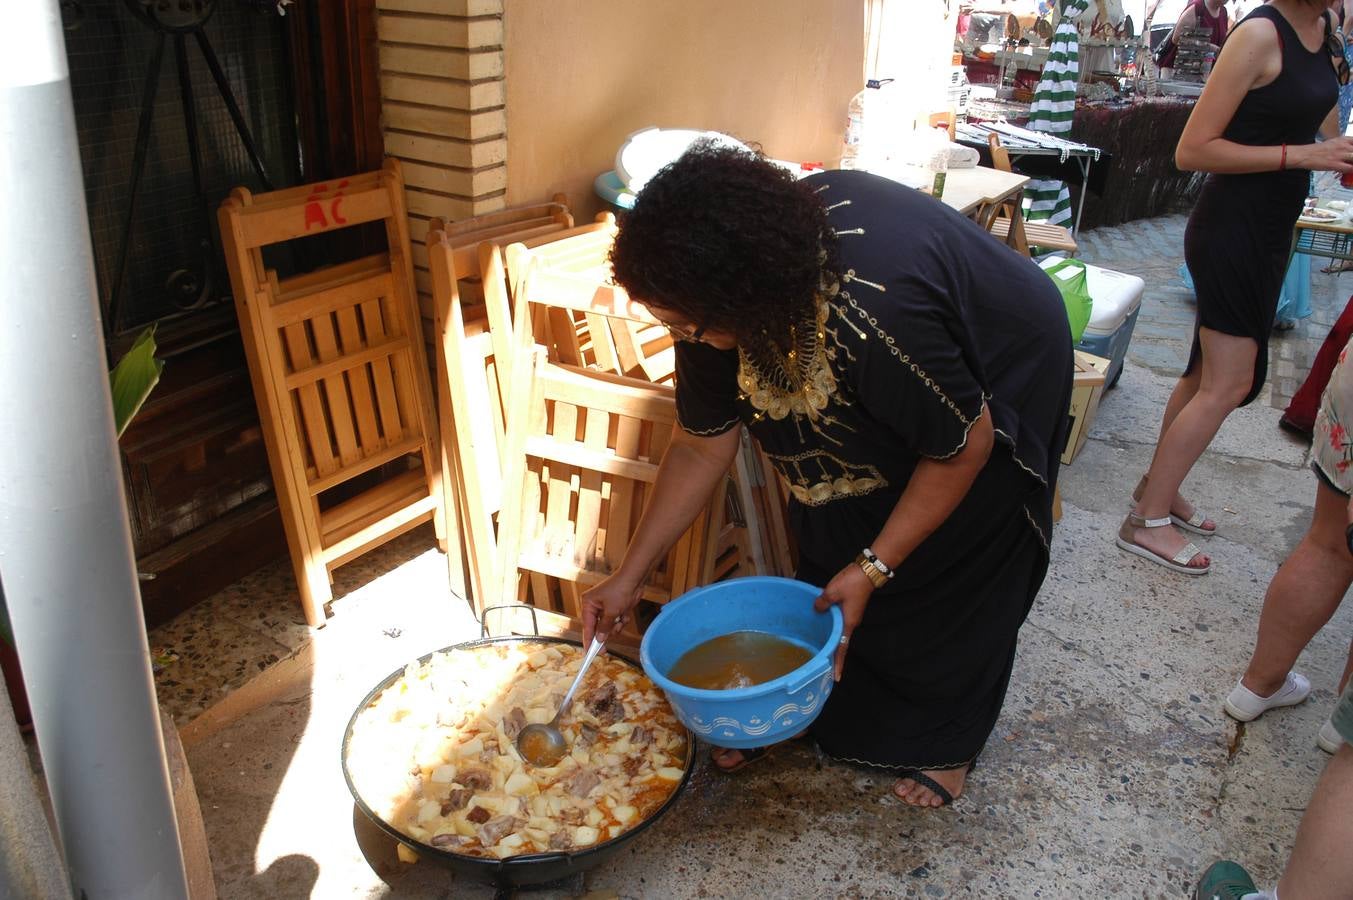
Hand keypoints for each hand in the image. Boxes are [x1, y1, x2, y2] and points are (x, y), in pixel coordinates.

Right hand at [581, 573, 641, 646]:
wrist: (635, 578)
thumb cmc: (620, 589)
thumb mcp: (611, 612)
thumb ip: (604, 627)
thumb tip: (599, 639)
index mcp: (588, 604)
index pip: (587, 627)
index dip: (588, 641)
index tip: (588, 654)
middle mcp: (594, 606)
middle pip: (597, 628)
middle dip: (606, 633)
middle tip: (605, 650)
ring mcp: (605, 607)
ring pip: (608, 626)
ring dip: (616, 626)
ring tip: (621, 619)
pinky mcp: (615, 608)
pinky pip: (616, 621)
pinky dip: (621, 620)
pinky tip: (625, 613)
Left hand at [813, 563, 875, 681]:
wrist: (868, 571)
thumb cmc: (852, 583)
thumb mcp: (832, 592)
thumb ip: (822, 603)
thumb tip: (817, 610)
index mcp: (848, 623)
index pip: (842, 647)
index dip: (838, 663)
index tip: (836, 678)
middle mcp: (851, 622)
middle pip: (840, 642)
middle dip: (833, 656)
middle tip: (824, 668)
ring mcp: (851, 615)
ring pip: (838, 631)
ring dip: (831, 640)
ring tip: (821, 650)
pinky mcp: (850, 608)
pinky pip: (838, 621)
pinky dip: (831, 626)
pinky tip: (821, 623)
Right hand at [1292, 136, 1352, 172]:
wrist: (1304, 155)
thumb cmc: (1316, 151)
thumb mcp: (1332, 143)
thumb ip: (1343, 146)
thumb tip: (1348, 153)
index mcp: (1343, 139)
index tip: (1352, 154)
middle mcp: (1343, 145)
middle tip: (1350, 161)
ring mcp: (1340, 155)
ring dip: (1352, 164)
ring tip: (1349, 168)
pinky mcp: (1335, 164)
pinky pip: (1350, 169)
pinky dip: (1350, 171)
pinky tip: (1346, 174)